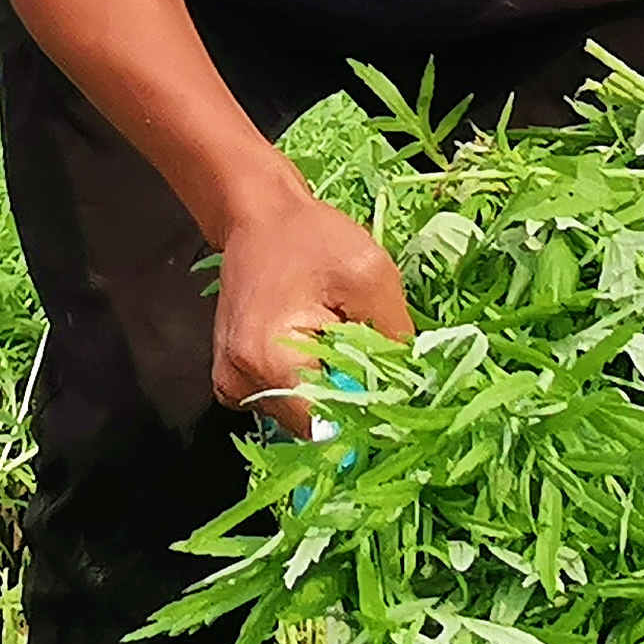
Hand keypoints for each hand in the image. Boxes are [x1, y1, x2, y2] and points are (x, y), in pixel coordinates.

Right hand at [211, 180, 412, 416]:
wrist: (259, 216)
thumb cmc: (310, 238)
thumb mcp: (369, 276)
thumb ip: (393, 337)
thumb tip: (412, 388)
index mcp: (268, 360)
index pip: (325, 427)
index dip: (365, 414)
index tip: (389, 388)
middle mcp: (238, 382)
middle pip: (313, 425)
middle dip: (348, 397)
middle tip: (364, 352)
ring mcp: (231, 383)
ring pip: (300, 415)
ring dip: (329, 389)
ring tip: (336, 341)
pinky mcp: (234, 378)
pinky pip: (285, 400)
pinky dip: (309, 382)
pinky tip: (316, 346)